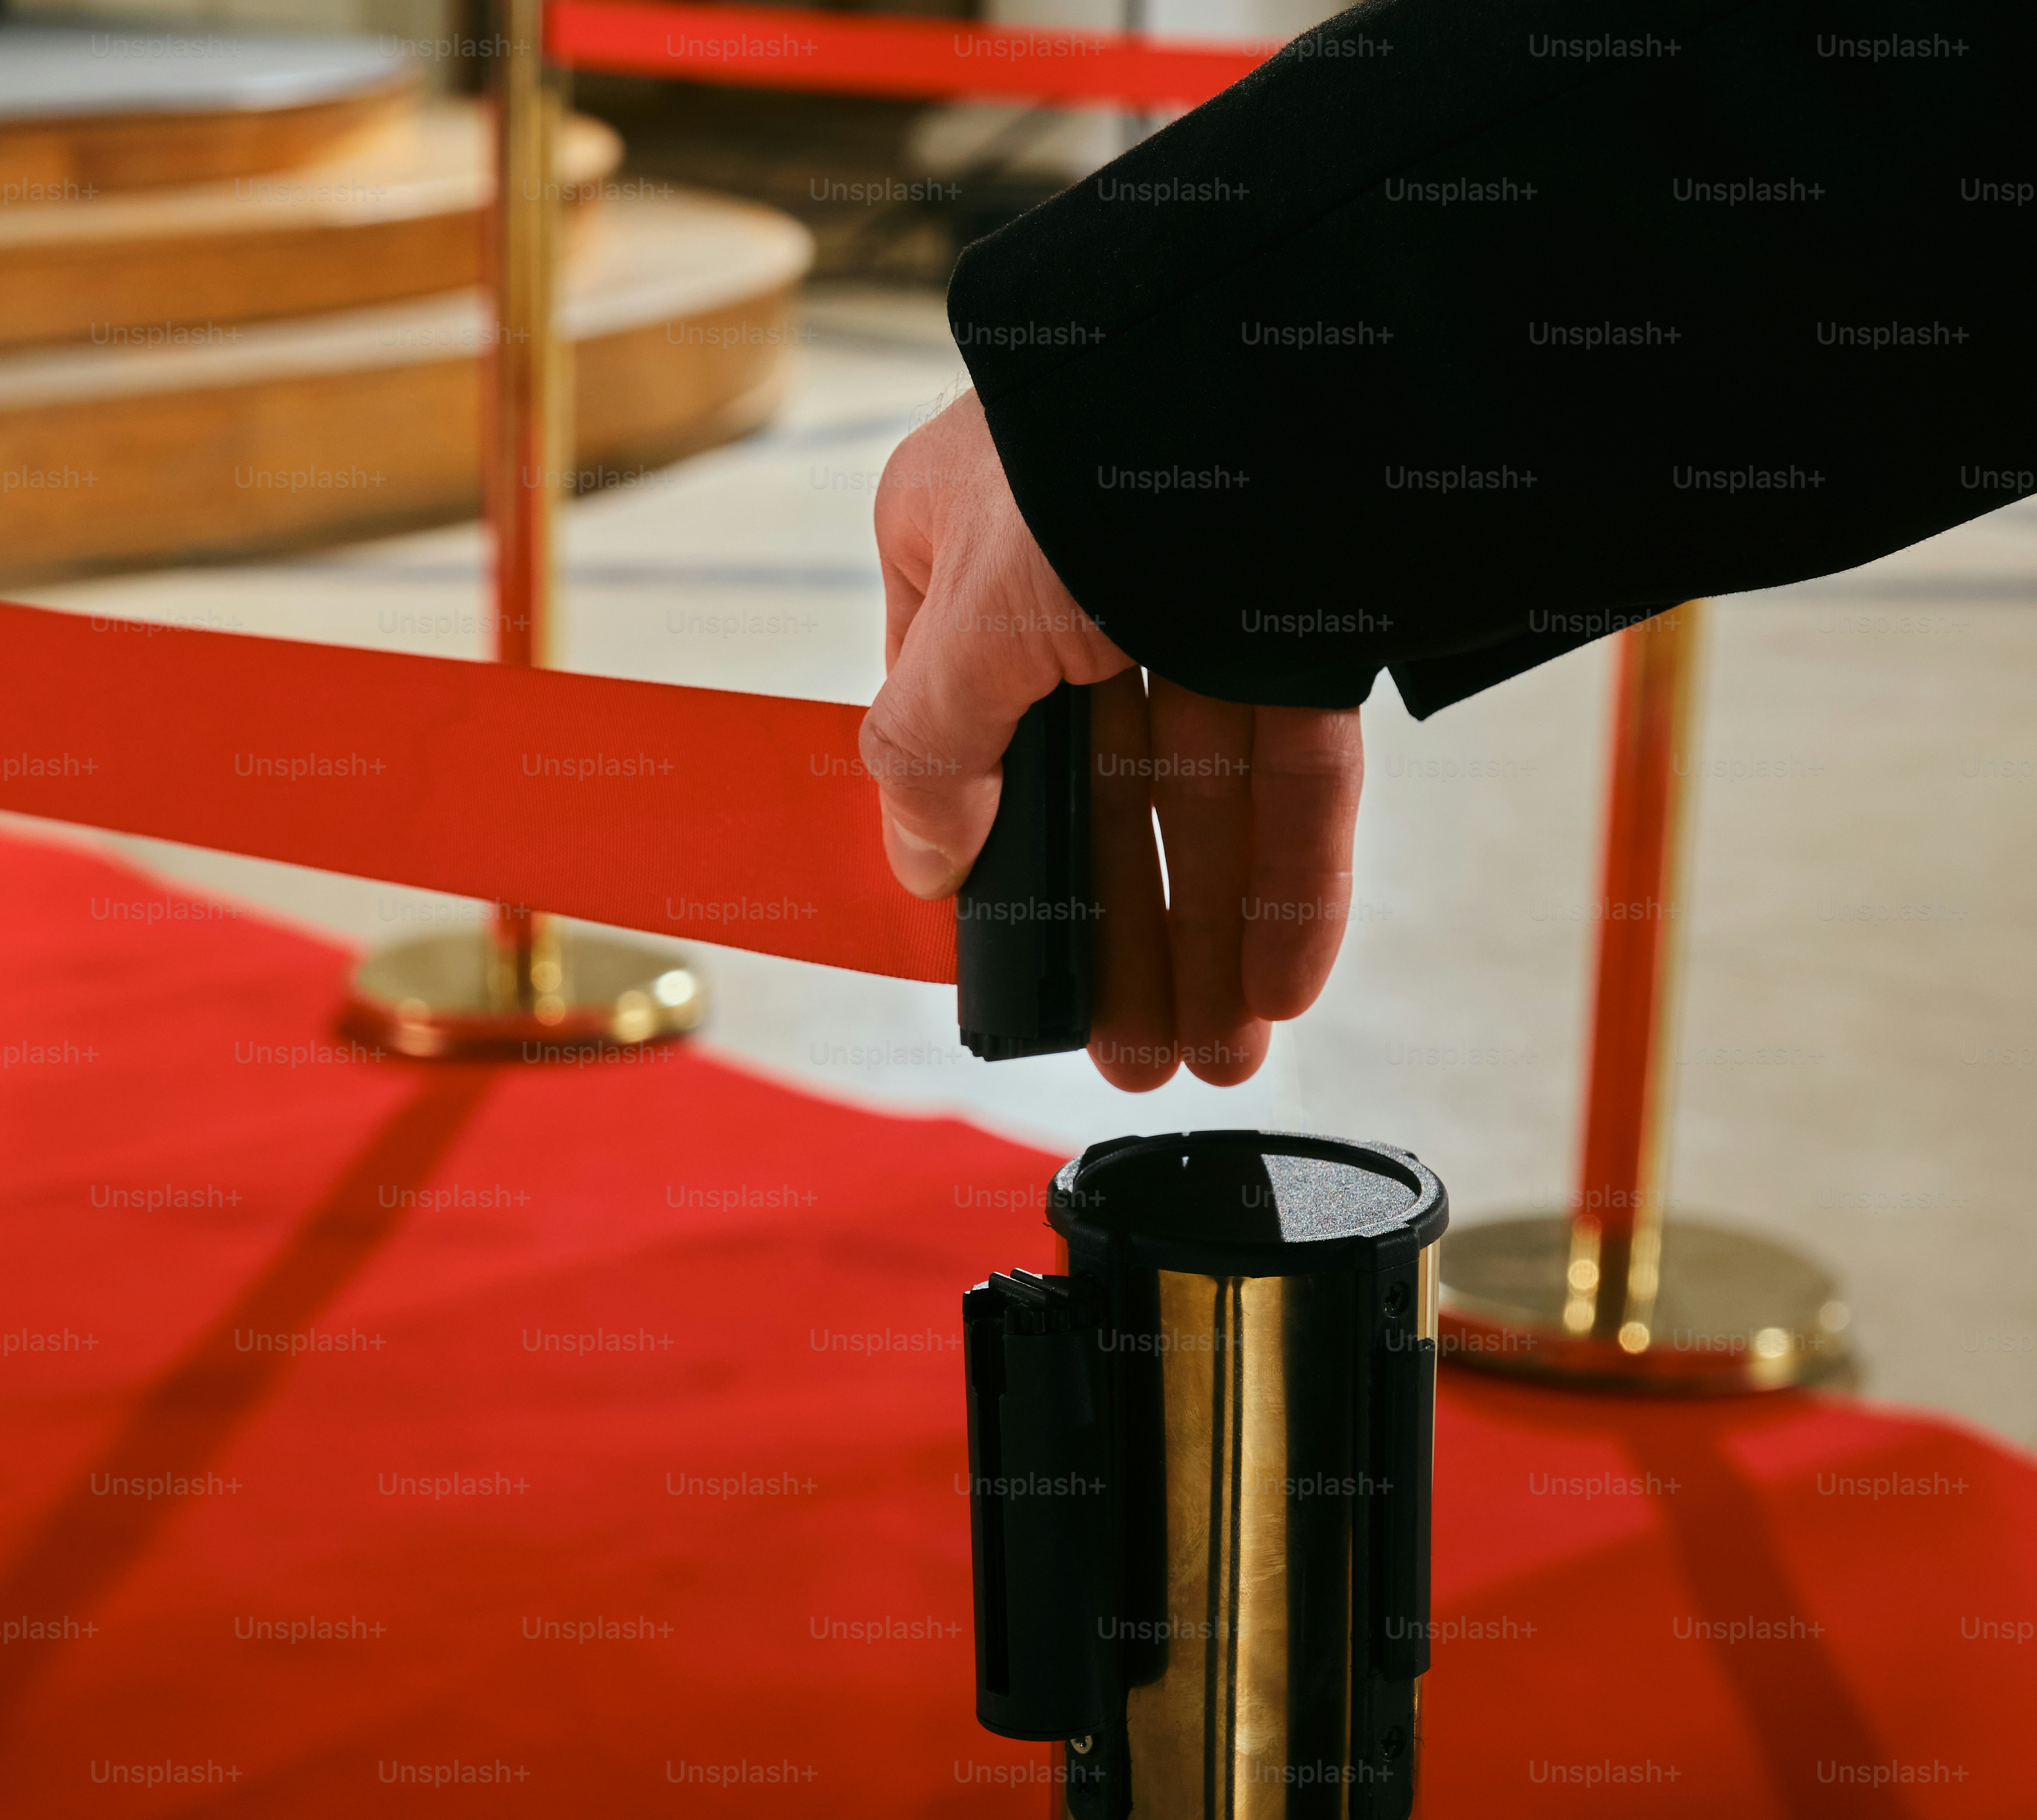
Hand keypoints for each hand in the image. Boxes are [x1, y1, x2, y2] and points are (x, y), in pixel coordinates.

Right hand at [861, 390, 1363, 1089]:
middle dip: (1126, 940)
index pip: (978, 740)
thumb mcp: (970, 617)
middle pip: (1101, 794)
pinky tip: (1285, 980)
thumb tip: (920, 861)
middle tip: (1139, 1055)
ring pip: (1204, 795)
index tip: (1029, 974)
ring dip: (1213, 933)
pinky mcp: (1311, 610)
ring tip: (1220, 1053)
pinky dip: (1293, 874)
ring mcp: (1204, 595)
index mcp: (966, 561)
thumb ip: (931, 746)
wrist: (1268, 352)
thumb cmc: (1079, 460)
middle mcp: (1083, 580)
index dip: (1010, 870)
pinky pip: (1296, 764)